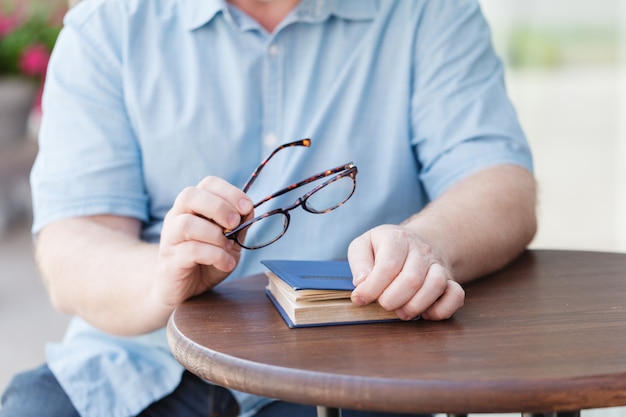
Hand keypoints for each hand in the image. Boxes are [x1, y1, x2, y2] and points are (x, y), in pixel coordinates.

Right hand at [155, 176, 253, 308]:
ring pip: (186, 224)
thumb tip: (249, 210)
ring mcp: (170, 238)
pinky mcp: (170, 261)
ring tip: (229, 247)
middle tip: (235, 223)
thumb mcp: (230, 241)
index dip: (229, 192)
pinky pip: (190, 251)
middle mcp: (177, 217)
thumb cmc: (206, 261)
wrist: (183, 290)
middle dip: (218, 207)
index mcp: (193, 206)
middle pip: (189, 196)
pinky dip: (215, 255)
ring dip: (214, 234)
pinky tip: (226, 263)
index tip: (246, 207)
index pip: (208, 184)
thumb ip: (239, 226)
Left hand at [347, 224, 464, 320]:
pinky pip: (456, 296)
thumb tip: (361, 283)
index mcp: (397, 239)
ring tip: (401, 311)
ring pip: (436, 285)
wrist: (414, 243)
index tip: (360, 299)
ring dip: (415, 306)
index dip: (372, 288)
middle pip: (412, 278)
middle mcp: (421, 249)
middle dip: (392, 300)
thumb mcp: (363, 246)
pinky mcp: (450, 280)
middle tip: (382, 305)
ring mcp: (438, 265)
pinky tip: (424, 313)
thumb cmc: (384, 249)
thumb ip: (359, 262)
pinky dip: (441, 310)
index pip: (388, 266)